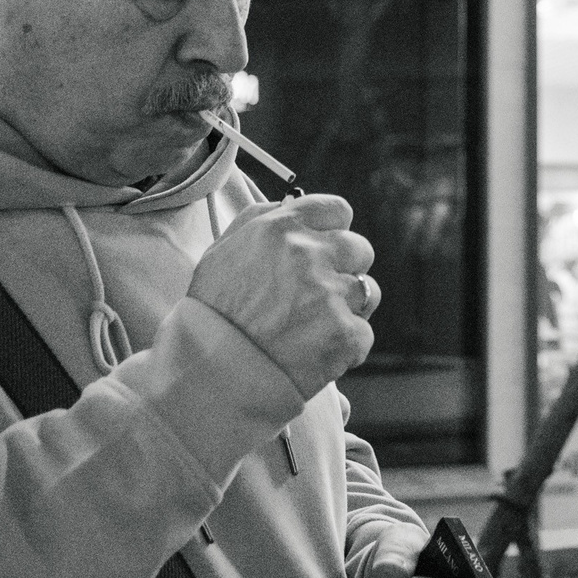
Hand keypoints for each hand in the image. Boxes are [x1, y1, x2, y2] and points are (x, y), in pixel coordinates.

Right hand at [187, 195, 376, 398]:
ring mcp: (329, 295)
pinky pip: (363, 333)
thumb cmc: (212, 313)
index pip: (338, 211)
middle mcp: (309, 255)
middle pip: (360, 249)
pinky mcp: (344, 334)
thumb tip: (289, 204)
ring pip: (368, 291)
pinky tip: (316, 353)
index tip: (325, 249)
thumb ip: (259, 219)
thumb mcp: (222, 250)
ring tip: (315, 327)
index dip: (332, 231)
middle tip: (319, 295)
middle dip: (345, 269)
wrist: (209, 373)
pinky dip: (345, 347)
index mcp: (281, 229)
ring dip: (348, 308)